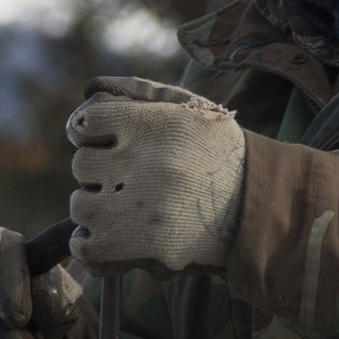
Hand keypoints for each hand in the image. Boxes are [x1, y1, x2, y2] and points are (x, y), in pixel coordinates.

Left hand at [66, 76, 246, 272]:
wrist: (258, 206)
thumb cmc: (218, 152)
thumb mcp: (188, 108)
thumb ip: (137, 91)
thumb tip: (87, 92)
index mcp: (153, 124)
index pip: (85, 123)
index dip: (91, 133)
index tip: (105, 141)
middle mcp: (144, 162)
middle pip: (82, 165)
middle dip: (101, 172)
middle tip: (127, 179)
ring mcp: (141, 208)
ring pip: (80, 206)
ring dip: (96, 207)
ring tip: (123, 208)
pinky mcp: (145, 246)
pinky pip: (87, 246)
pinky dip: (89, 243)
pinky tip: (106, 235)